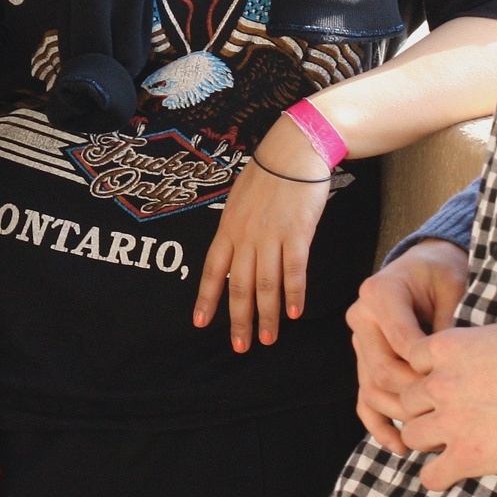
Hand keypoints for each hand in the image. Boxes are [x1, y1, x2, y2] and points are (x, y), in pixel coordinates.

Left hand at [195, 114, 335, 351]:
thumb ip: (236, 228)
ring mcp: (270, 236)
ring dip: (267, 315)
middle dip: (238, 319)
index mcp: (228, 228)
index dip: (206, 298)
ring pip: (265, 284)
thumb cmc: (269, 174)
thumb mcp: (240, 200)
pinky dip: (294, 294)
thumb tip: (233, 253)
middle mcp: (245, 236)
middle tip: (240, 346)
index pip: (211, 270)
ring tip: (268, 339)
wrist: (294, 150)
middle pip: (238, 285)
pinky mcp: (297, 233)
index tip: (199, 323)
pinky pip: (294, 270)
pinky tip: (295, 313)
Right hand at [348, 239, 470, 454]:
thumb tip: (458, 372)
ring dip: (400, 415)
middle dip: (416, 396)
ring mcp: (359, 341)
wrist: (424, 268)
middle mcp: (361, 317)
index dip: (429, 367)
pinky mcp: (363, 361)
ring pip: (371, 389)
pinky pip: (364, 398)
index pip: (402, 341)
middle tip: (450, 412)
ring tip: (431, 434)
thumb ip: (448, 327)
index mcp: (379, 293)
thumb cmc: (443, 277)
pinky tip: (399, 446)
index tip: (459, 382)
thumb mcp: (453, 290)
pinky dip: (378, 424)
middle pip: (382, 370)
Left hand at [399, 324, 496, 489]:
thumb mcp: (495, 337)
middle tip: (447, 416)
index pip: (410, 362)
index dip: (426, 374)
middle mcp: (440, 384)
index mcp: (445, 348)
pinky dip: (437, 477)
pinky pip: (430, 476)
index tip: (444, 383)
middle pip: (407, 402)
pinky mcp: (467, 456)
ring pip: (411, 436)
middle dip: (424, 409)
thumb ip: (464, 349)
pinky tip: (451, 472)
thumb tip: (457, 359)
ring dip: (428, 441)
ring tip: (448, 443)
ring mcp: (451, 421)